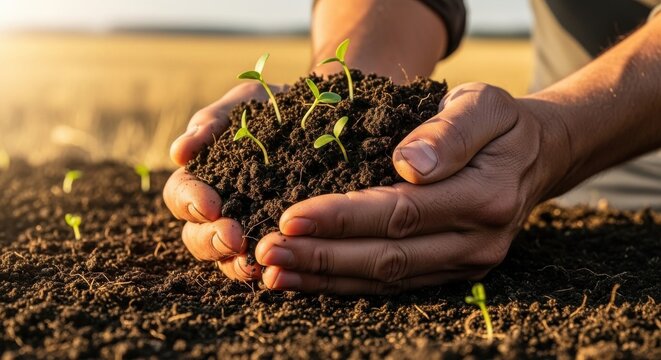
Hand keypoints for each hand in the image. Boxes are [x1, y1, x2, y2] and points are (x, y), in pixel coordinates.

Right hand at [163, 82, 286, 280]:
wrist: (323, 116)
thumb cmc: (275, 108)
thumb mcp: (245, 103)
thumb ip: (213, 122)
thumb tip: (178, 153)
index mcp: (202, 177)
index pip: (180, 196)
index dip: (190, 203)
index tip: (211, 205)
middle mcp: (218, 209)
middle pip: (196, 236)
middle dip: (211, 241)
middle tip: (234, 238)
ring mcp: (245, 229)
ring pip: (225, 259)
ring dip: (234, 263)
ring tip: (255, 263)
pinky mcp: (275, 242)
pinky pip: (263, 263)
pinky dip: (267, 268)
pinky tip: (280, 267)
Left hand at [255, 82, 569, 293]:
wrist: (536, 155)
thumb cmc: (502, 123)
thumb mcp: (486, 105)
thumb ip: (451, 131)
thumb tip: (411, 163)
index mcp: (485, 196)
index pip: (401, 212)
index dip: (343, 218)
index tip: (290, 217)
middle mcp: (476, 241)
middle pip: (387, 256)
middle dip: (322, 257)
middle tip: (266, 253)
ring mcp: (465, 263)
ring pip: (386, 279)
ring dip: (326, 278)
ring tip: (273, 273)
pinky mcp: (450, 271)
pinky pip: (393, 284)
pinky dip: (347, 284)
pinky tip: (308, 281)